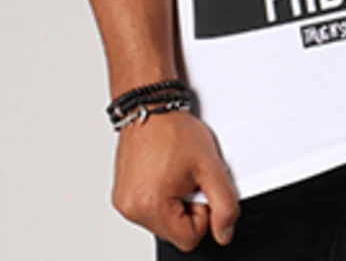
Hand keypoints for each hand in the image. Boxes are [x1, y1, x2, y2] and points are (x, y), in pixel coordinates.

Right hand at [112, 109, 239, 251]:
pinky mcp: (121, 196)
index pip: (189, 238)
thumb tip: (224, 232)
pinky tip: (162, 173)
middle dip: (186, 207)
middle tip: (186, 176)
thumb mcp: (210, 165)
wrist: (149, 107)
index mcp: (151, 205)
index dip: (203, 212)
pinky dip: (159, 197)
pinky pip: (148, 210)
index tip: (197, 185)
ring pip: (162, 223)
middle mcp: (132, 208)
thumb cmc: (173, 129)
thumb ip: (225, 203)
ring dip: (173, 203)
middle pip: (174, 233)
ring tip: (173, 172)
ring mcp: (124, 203)